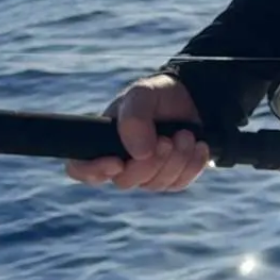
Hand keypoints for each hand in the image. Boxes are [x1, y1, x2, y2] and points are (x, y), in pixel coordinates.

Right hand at [64, 74, 212, 191]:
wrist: (190, 98)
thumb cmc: (156, 95)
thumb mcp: (142, 94)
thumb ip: (134, 118)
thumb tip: (139, 154)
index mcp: (102, 143)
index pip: (80, 169)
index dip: (92, 171)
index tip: (116, 162)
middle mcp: (121, 164)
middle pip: (124, 181)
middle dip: (149, 162)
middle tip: (167, 139)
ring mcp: (147, 174)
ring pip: (155, 184)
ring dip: (175, 159)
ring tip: (186, 134)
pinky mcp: (171, 178)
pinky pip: (179, 183)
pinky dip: (192, 164)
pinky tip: (198, 145)